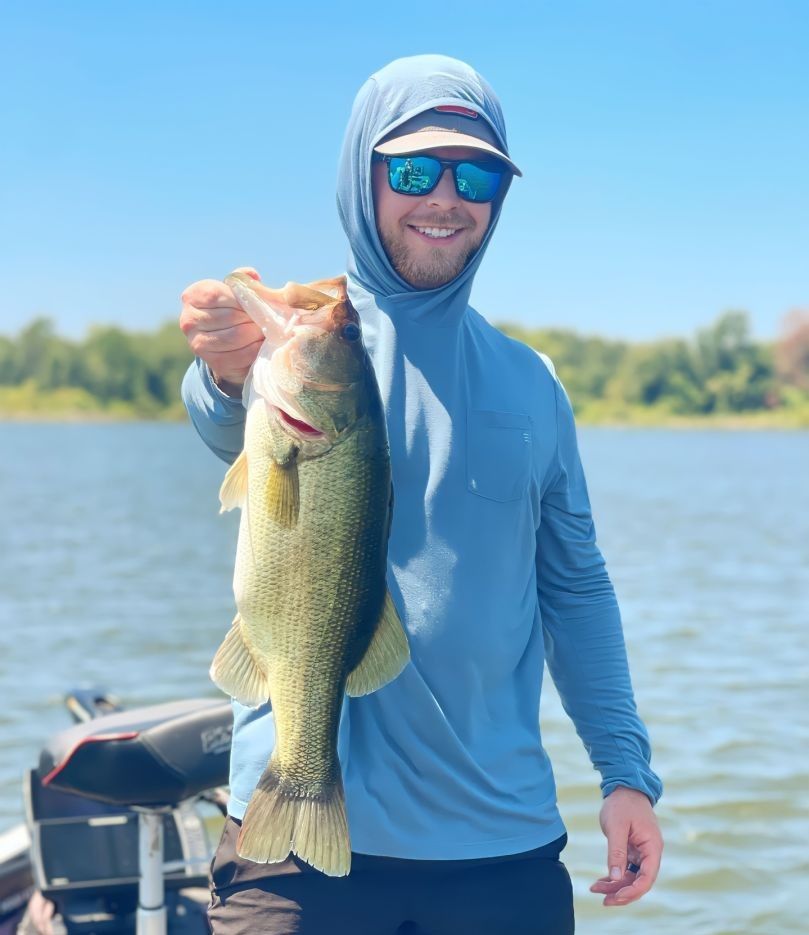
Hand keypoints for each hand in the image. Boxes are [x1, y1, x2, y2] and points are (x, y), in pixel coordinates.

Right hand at [179, 267, 263, 395]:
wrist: (227, 346)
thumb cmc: (233, 311)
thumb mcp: (234, 293)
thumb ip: (242, 282)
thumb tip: (252, 275)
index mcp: (192, 296)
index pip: (217, 294)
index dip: (241, 299)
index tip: (257, 303)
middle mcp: (189, 320)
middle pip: (230, 316)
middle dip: (253, 318)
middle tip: (269, 319)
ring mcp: (197, 343)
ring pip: (235, 336)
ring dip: (256, 334)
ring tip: (266, 330)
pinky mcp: (213, 362)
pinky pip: (240, 355)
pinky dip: (255, 350)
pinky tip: (262, 345)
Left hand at [589, 786, 662, 906]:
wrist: (624, 787)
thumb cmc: (622, 804)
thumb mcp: (617, 826)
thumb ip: (617, 852)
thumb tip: (616, 878)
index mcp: (652, 847)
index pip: (647, 877)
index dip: (633, 891)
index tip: (616, 897)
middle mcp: (650, 853)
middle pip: (640, 882)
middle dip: (622, 893)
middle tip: (604, 900)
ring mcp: (642, 852)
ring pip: (631, 877)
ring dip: (616, 886)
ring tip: (596, 890)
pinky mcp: (633, 850)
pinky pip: (626, 869)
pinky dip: (614, 876)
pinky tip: (600, 882)